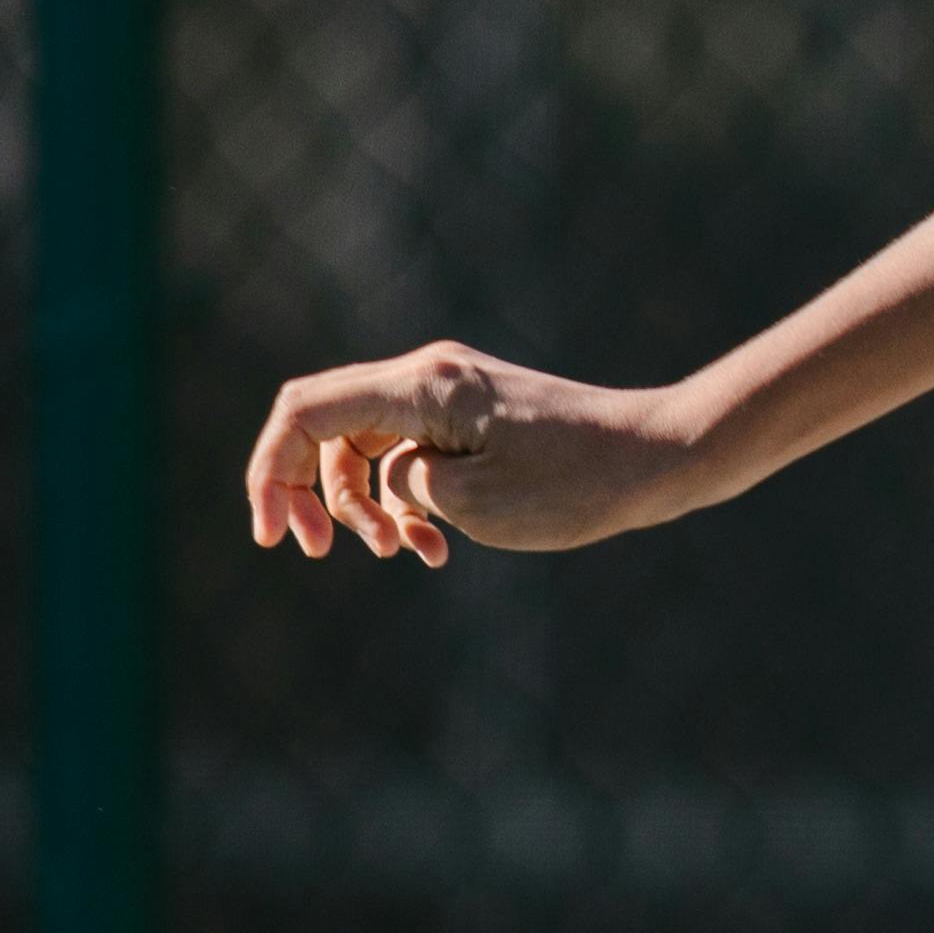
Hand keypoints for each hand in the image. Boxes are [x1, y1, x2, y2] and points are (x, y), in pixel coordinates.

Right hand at [243, 343, 700, 566]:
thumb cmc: (577, 484)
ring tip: (407, 554)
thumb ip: (400, 484)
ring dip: (366, 509)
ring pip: (365, 449)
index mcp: (421, 386)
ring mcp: (451, 395)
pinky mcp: (473, 419)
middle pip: (324, 428)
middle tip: (318, 553)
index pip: (303, 412)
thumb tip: (386, 475)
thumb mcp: (470, 501)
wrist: (663, 459)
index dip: (270, 473)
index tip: (274, 538)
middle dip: (311, 494)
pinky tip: (433, 551)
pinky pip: (408, 458)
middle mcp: (428, 377)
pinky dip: (407, 504)